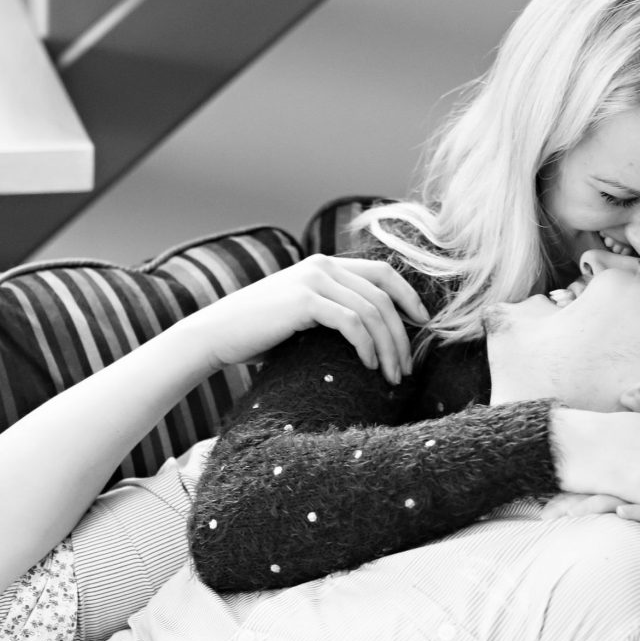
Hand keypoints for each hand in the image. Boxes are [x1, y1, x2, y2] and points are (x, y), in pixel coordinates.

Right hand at [190, 254, 429, 383]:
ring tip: (391, 376)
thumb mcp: (301, 316)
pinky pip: (352, 321)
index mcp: (326, 264)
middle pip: (384, 294)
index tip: (424, 326)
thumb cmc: (258, 333)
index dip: (409, 296)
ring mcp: (313, 279)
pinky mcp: (304, 300)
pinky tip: (367, 366)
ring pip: (372, 310)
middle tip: (406, 368)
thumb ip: (332, 313)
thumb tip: (371, 336)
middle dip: (402, 334)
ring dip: (388, 347)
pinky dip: (366, 345)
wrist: (215, 334)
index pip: (383, 272)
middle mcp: (323, 265)